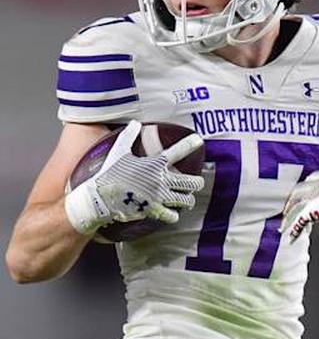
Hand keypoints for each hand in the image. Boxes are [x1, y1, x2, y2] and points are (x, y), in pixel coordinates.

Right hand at [64, 120, 204, 234]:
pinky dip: (174, 215)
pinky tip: (172, 212)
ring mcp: (159, 196)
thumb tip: (135, 123)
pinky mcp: (154, 211)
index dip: (190, 144)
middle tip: (196, 183)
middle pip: (192, 182)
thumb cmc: (108, 174)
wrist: (99, 198)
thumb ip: (128, 136)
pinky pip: (173, 216)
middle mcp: (160, 180)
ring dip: (188, 200)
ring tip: (187, 200)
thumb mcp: (118, 152)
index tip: (199, 140)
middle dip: (197, 183)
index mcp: (154, 164)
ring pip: (187, 200)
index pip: (177, 151)